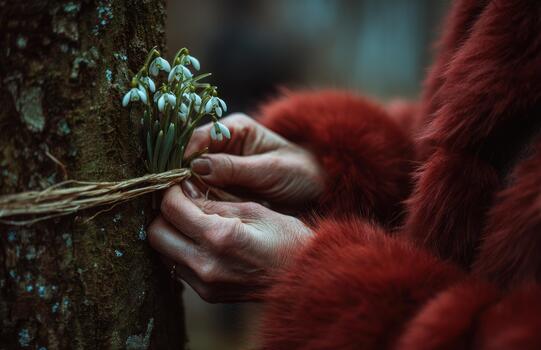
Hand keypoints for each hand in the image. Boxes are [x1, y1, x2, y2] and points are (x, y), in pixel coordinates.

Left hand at [148, 181, 313, 302]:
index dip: (171, 191)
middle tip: (182, 201)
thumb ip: (214, 201)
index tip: (180, 183)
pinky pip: (178, 267)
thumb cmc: (286, 238)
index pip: (172, 209)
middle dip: (165, 213)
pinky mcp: (207, 295)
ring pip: (163, 253)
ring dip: (172, 232)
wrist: (306, 278)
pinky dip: (182, 250)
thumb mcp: (253, 209)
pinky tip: (200, 240)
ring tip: (191, 219)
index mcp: (220, 237)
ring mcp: (205, 284)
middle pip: (157, 234)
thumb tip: (184, 189)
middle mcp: (206, 265)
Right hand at [186, 113, 324, 210]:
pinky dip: (198, 203)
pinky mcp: (223, 187)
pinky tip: (193, 214)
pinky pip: (203, 193)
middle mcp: (223, 145)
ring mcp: (221, 168)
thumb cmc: (299, 173)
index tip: (176, 177)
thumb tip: (196, 166)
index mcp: (235, 129)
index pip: (198, 137)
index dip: (183, 156)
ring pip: (193, 178)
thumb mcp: (270, 169)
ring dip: (188, 192)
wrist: (316, 190)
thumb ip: (234, 168)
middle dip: (182, 177)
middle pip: (190, 158)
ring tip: (182, 209)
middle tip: (174, 198)